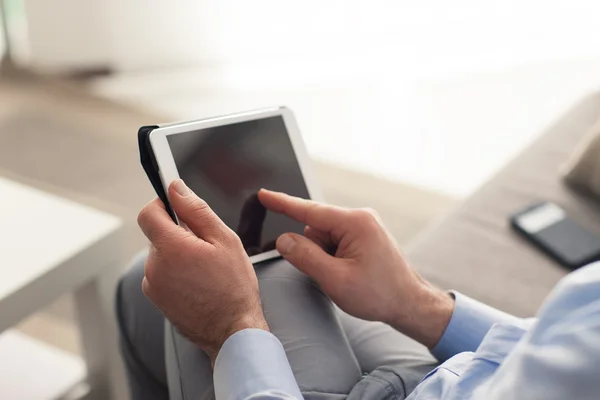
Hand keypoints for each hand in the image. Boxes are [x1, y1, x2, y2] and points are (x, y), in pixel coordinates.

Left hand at [138, 180, 268, 363]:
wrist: (232, 331)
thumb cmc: (234, 288)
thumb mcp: (224, 240)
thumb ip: (196, 211)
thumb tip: (176, 189)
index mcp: (171, 248)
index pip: (148, 212)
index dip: (162, 204)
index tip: (177, 206)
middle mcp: (154, 267)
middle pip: (158, 234)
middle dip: (179, 233)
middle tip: (207, 246)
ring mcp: (153, 285)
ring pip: (162, 255)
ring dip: (179, 254)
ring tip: (205, 269)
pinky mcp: (156, 299)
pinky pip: (162, 274)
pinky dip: (177, 272)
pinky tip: (199, 282)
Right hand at [258, 189, 453, 347]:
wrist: (410, 304)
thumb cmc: (380, 294)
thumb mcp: (336, 280)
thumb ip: (305, 257)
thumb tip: (283, 240)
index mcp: (355, 223)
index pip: (309, 210)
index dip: (282, 203)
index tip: (263, 194)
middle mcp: (360, 218)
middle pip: (315, 228)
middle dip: (315, 251)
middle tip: (334, 275)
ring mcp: (364, 226)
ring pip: (323, 237)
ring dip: (325, 257)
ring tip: (347, 276)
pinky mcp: (364, 236)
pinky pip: (335, 242)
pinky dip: (334, 258)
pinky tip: (349, 273)